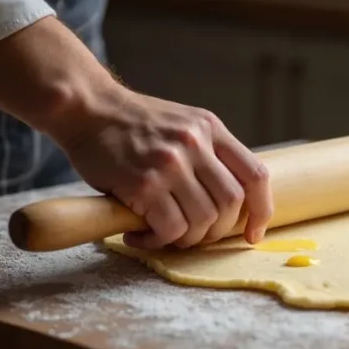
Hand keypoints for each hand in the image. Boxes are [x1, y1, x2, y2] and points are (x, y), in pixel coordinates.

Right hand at [59, 89, 272, 249]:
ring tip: (167, 235)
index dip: (262, 210)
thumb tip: (233, 203)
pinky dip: (160, 241)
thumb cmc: (134, 125)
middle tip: (196, 235)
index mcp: (211, 129)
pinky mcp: (144, 183)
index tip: (254, 233)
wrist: (86, 108)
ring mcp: (171, 163)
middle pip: (232, 204)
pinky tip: (141, 236)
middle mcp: (196, 143)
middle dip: (218, 230)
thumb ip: (209, 154)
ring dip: (188, 238)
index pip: (256, 175)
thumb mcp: (183, 124)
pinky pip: (171, 228)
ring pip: (204, 220)